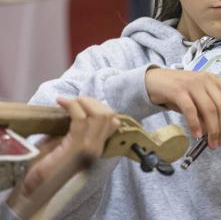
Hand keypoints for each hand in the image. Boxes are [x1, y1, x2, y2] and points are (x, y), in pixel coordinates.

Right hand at [7, 97, 118, 218]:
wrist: (45, 189)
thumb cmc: (41, 170)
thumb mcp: (47, 148)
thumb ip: (62, 131)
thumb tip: (70, 112)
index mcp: (78, 148)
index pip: (83, 118)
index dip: (72, 104)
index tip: (59, 99)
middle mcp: (93, 147)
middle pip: (102, 114)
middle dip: (87, 101)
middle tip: (71, 100)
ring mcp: (98, 147)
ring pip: (109, 117)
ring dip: (96, 105)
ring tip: (79, 103)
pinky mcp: (99, 147)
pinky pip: (109, 125)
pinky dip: (101, 114)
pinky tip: (87, 112)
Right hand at [145, 68, 220, 148]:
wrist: (153, 80)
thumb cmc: (177, 91)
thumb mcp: (196, 98)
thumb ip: (205, 111)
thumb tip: (213, 131)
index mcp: (214, 81)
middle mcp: (206, 80)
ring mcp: (193, 84)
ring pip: (209, 109)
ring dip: (212, 129)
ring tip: (211, 143)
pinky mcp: (179, 90)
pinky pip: (191, 110)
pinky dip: (195, 124)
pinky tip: (196, 135)